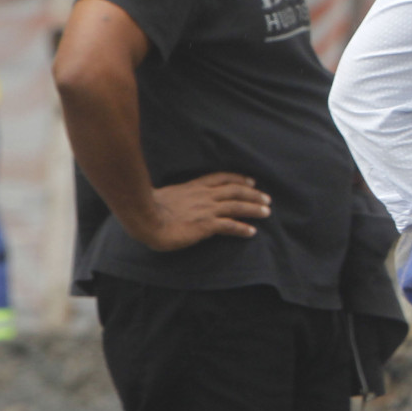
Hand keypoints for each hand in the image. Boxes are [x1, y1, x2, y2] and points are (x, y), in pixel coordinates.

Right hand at [123, 173, 271, 250]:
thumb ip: (177, 195)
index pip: (222, 178)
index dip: (239, 179)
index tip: (251, 181)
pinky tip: (252, 232)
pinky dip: (242, 228)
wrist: (145, 218)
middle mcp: (204, 195)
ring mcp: (207, 209)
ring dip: (254, 209)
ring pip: (237, 206)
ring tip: (266, 212)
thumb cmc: (149, 208)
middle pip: (235, 190)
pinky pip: (230, 226)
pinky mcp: (206, 225)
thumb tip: (174, 199)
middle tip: (266, 198)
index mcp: (194, 187)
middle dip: (253, 194)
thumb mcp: (166, 194)